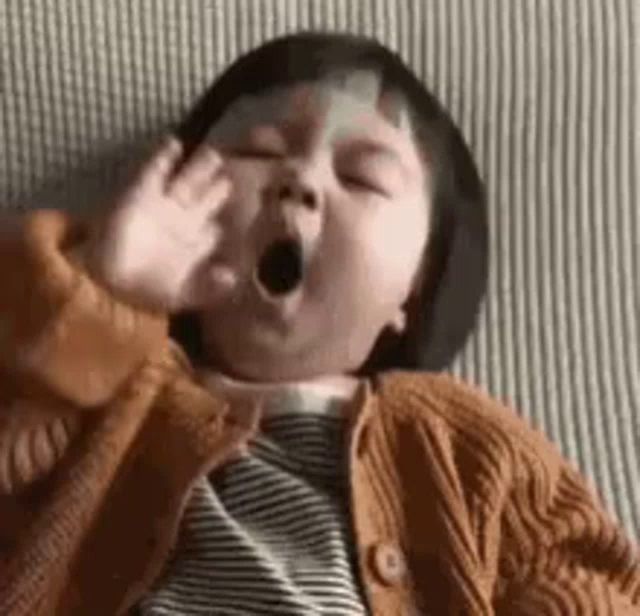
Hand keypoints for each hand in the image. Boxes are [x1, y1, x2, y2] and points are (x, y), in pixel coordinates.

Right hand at [86, 136, 236, 311]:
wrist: (107, 282)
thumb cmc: (147, 291)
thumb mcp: (184, 294)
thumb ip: (211, 287)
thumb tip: (234, 278)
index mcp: (194, 246)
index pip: (216, 228)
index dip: (231, 219)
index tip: (253, 204)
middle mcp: (181, 223)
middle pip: (206, 199)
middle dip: (219, 185)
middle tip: (235, 166)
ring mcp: (162, 207)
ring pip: (186, 182)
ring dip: (200, 167)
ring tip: (215, 152)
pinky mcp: (140, 195)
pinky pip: (154, 172)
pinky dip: (163, 157)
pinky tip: (175, 143)